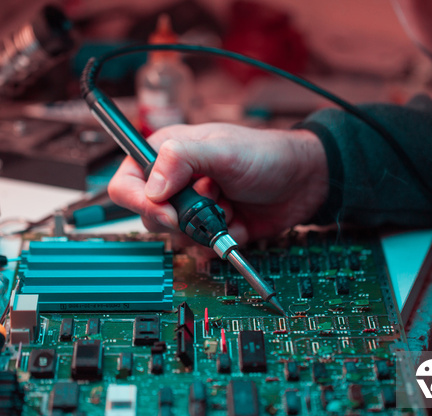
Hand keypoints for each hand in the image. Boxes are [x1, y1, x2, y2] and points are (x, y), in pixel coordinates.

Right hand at [108, 123, 328, 244]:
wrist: (304, 182)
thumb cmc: (265, 155)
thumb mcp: (222, 150)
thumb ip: (181, 160)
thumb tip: (152, 189)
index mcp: (167, 155)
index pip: (127, 183)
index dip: (140, 201)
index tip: (168, 210)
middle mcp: (175, 183)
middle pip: (150, 216)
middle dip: (183, 216)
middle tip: (213, 201)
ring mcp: (194, 208)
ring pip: (176, 237)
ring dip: (205, 227)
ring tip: (230, 205)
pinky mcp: (212, 229)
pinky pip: (202, 248)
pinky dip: (220, 240)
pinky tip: (238, 221)